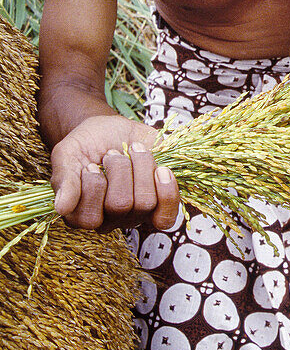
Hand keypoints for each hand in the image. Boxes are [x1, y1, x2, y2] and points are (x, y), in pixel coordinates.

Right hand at [51, 114, 179, 232]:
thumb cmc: (85, 144)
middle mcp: (110, 219)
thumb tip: (61, 208)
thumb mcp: (67, 154)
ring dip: (141, 168)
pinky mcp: (159, 203)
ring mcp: (136, 214)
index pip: (90, 218)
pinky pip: (167, 213)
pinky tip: (160, 170)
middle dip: (118, 169)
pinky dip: (167, 191)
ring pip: (145, 202)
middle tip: (112, 154)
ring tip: (133, 151)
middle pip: (120, 206)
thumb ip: (63, 179)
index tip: (90, 165)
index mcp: (82, 213)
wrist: (110, 129)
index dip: (93, 187)